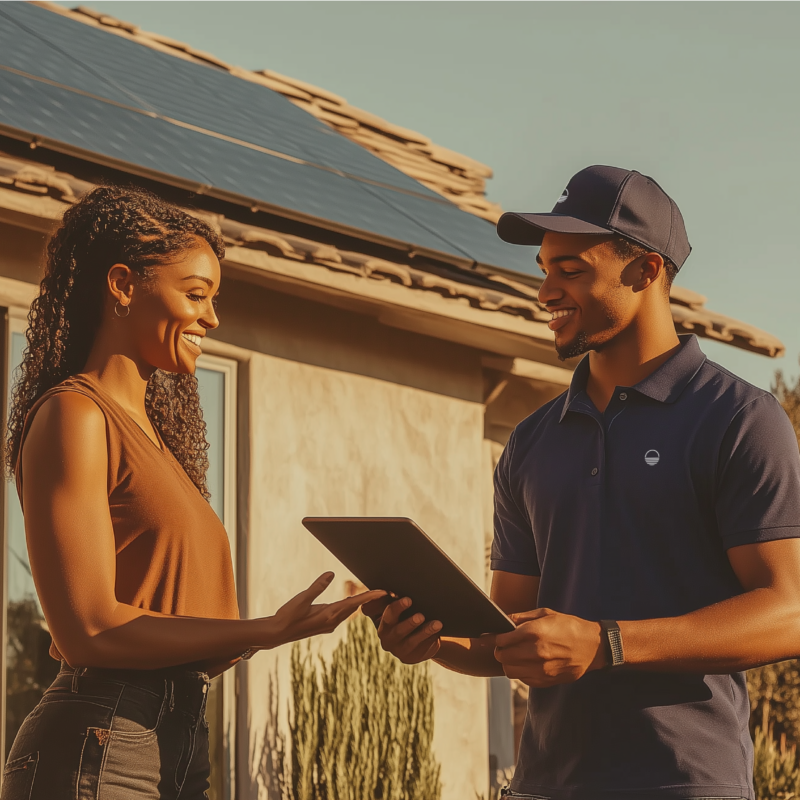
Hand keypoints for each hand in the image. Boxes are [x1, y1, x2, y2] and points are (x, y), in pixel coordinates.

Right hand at [269, 573, 385, 646]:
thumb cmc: (288, 616)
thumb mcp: (302, 598)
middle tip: (384, 590)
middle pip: (355, 607)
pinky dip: (349, 606)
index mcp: (329, 614)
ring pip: (348, 611)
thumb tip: (331, 574)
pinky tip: (350, 602)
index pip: (355, 603)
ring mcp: (328, 624)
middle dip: (369, 599)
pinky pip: (341, 614)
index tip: (384, 591)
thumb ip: (317, 586)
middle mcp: (332, 621)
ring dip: (359, 602)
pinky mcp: (324, 624)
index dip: (370, 596)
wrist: (277, 633)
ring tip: (372, 594)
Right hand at [365, 596, 442, 663]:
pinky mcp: (410, 658)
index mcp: (382, 623)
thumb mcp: (398, 609)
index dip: (397, 607)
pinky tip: (438, 633)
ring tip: (437, 624)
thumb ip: (392, 599)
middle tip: (421, 615)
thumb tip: (394, 589)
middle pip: (398, 631)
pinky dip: (430, 640)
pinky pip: (421, 650)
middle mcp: (387, 639)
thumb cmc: (405, 616)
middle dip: (410, 622)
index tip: (409, 599)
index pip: (388, 615)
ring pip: (411, 642)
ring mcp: (398, 651)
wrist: (415, 637)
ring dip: (424, 632)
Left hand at [494, 608, 604, 687]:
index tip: (494, 637)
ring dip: (508, 663)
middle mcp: (536, 652)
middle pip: (503, 657)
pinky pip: (522, 679)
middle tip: (503, 646)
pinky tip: (526, 663)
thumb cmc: (569, 626)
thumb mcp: (546, 613)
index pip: (502, 640)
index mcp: (535, 632)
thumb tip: (503, 620)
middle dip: (499, 651)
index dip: (495, 638)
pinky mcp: (546, 680)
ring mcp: (541, 669)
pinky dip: (520, 672)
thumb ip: (522, 617)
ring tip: (514, 655)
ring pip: (510, 671)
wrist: (593, 646)